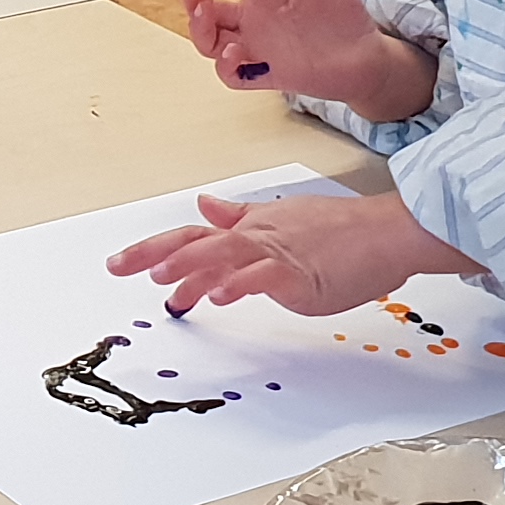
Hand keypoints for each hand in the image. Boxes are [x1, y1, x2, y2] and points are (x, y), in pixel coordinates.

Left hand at [105, 190, 468, 319]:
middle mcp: (255, 237)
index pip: (193, 236)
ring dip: (190, 266)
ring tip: (161, 279)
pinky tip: (219, 296)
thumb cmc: (342, 232)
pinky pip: (265, 277)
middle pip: (195, 242)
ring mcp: (276, 254)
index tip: (123, 263)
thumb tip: (205, 208)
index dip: (156, 247)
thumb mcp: (281, 219)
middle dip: (153, 254)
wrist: (387, 232)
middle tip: (117, 267)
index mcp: (249, 230)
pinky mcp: (300, 273)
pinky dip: (241, 285)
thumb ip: (240, 219)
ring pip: (224, 255)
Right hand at [186, 0, 435, 119]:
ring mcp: (258, 49)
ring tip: (205, 12)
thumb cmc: (344, 20)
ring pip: (210, 43)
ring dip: (200, 28)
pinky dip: (227, 66)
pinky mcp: (268, 75)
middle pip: (208, 11)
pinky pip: (234, 77)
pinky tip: (235, 51)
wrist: (367, 59)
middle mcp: (254, 22)